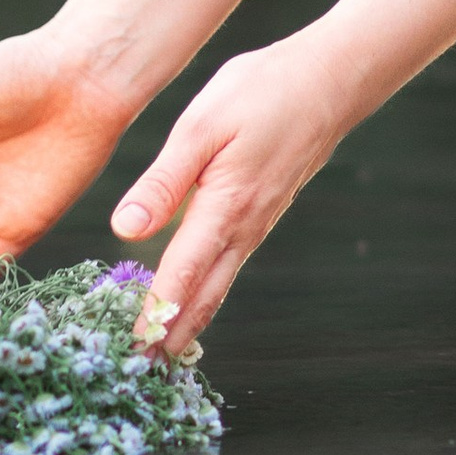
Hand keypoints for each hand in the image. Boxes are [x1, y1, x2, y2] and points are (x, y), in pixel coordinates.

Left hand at [108, 31, 350, 353]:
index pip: (181, 277)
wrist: (329, 81)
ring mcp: (257, 225)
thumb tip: (126, 229)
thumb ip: (163, 182)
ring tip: (161, 353)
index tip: (133, 352)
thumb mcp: (200, 126)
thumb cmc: (261, 91)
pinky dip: (206, 295)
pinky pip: (229, 267)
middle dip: (172, 337)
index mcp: (224, 208)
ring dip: (190, 323)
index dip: (155, 317)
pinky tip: (191, 301)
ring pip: (219, 287)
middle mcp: (244, 228)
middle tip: (141, 373)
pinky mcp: (262, 215)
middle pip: (204, 298)